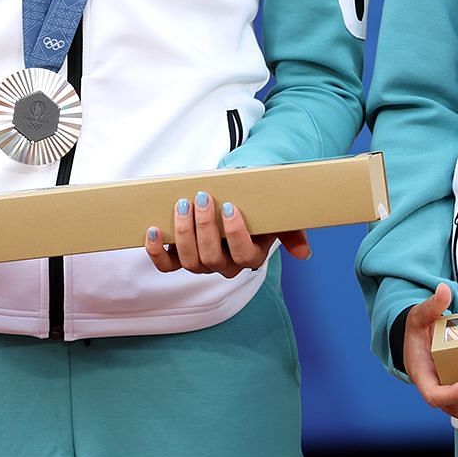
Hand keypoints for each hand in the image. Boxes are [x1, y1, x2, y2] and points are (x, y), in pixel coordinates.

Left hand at [143, 192, 310, 278]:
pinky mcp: (179, 256)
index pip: (244, 255)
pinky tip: (153, 230)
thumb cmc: (259, 202)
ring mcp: (201, 262)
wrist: (237, 192)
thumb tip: (304, 253)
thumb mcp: (279, 214)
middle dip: (205, 228)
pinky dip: (156, 251)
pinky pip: (166, 264)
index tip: (230, 207)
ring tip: (182, 205)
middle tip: (202, 198)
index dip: (235, 234)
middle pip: (212, 259)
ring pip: (190, 261)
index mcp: (252, 255)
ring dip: (183, 234)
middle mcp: (226, 265)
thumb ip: (293, 232)